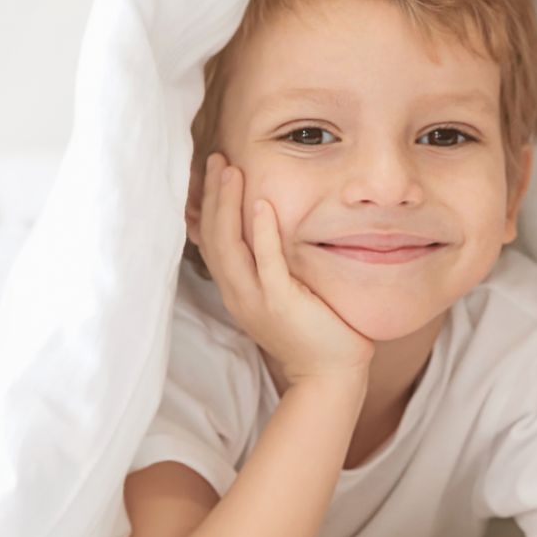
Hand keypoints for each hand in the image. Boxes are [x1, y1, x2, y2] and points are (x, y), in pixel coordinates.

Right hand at [197, 153, 373, 387]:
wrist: (329, 376)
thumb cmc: (313, 333)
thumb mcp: (281, 295)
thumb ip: (269, 266)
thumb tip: (266, 233)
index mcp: (237, 290)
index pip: (211, 241)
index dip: (207, 206)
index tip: (211, 173)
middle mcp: (239, 294)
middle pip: (214, 237)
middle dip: (214, 196)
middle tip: (217, 160)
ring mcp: (257, 300)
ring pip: (231, 246)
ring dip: (228, 205)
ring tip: (229, 171)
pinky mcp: (282, 304)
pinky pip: (267, 263)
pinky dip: (262, 233)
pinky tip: (261, 204)